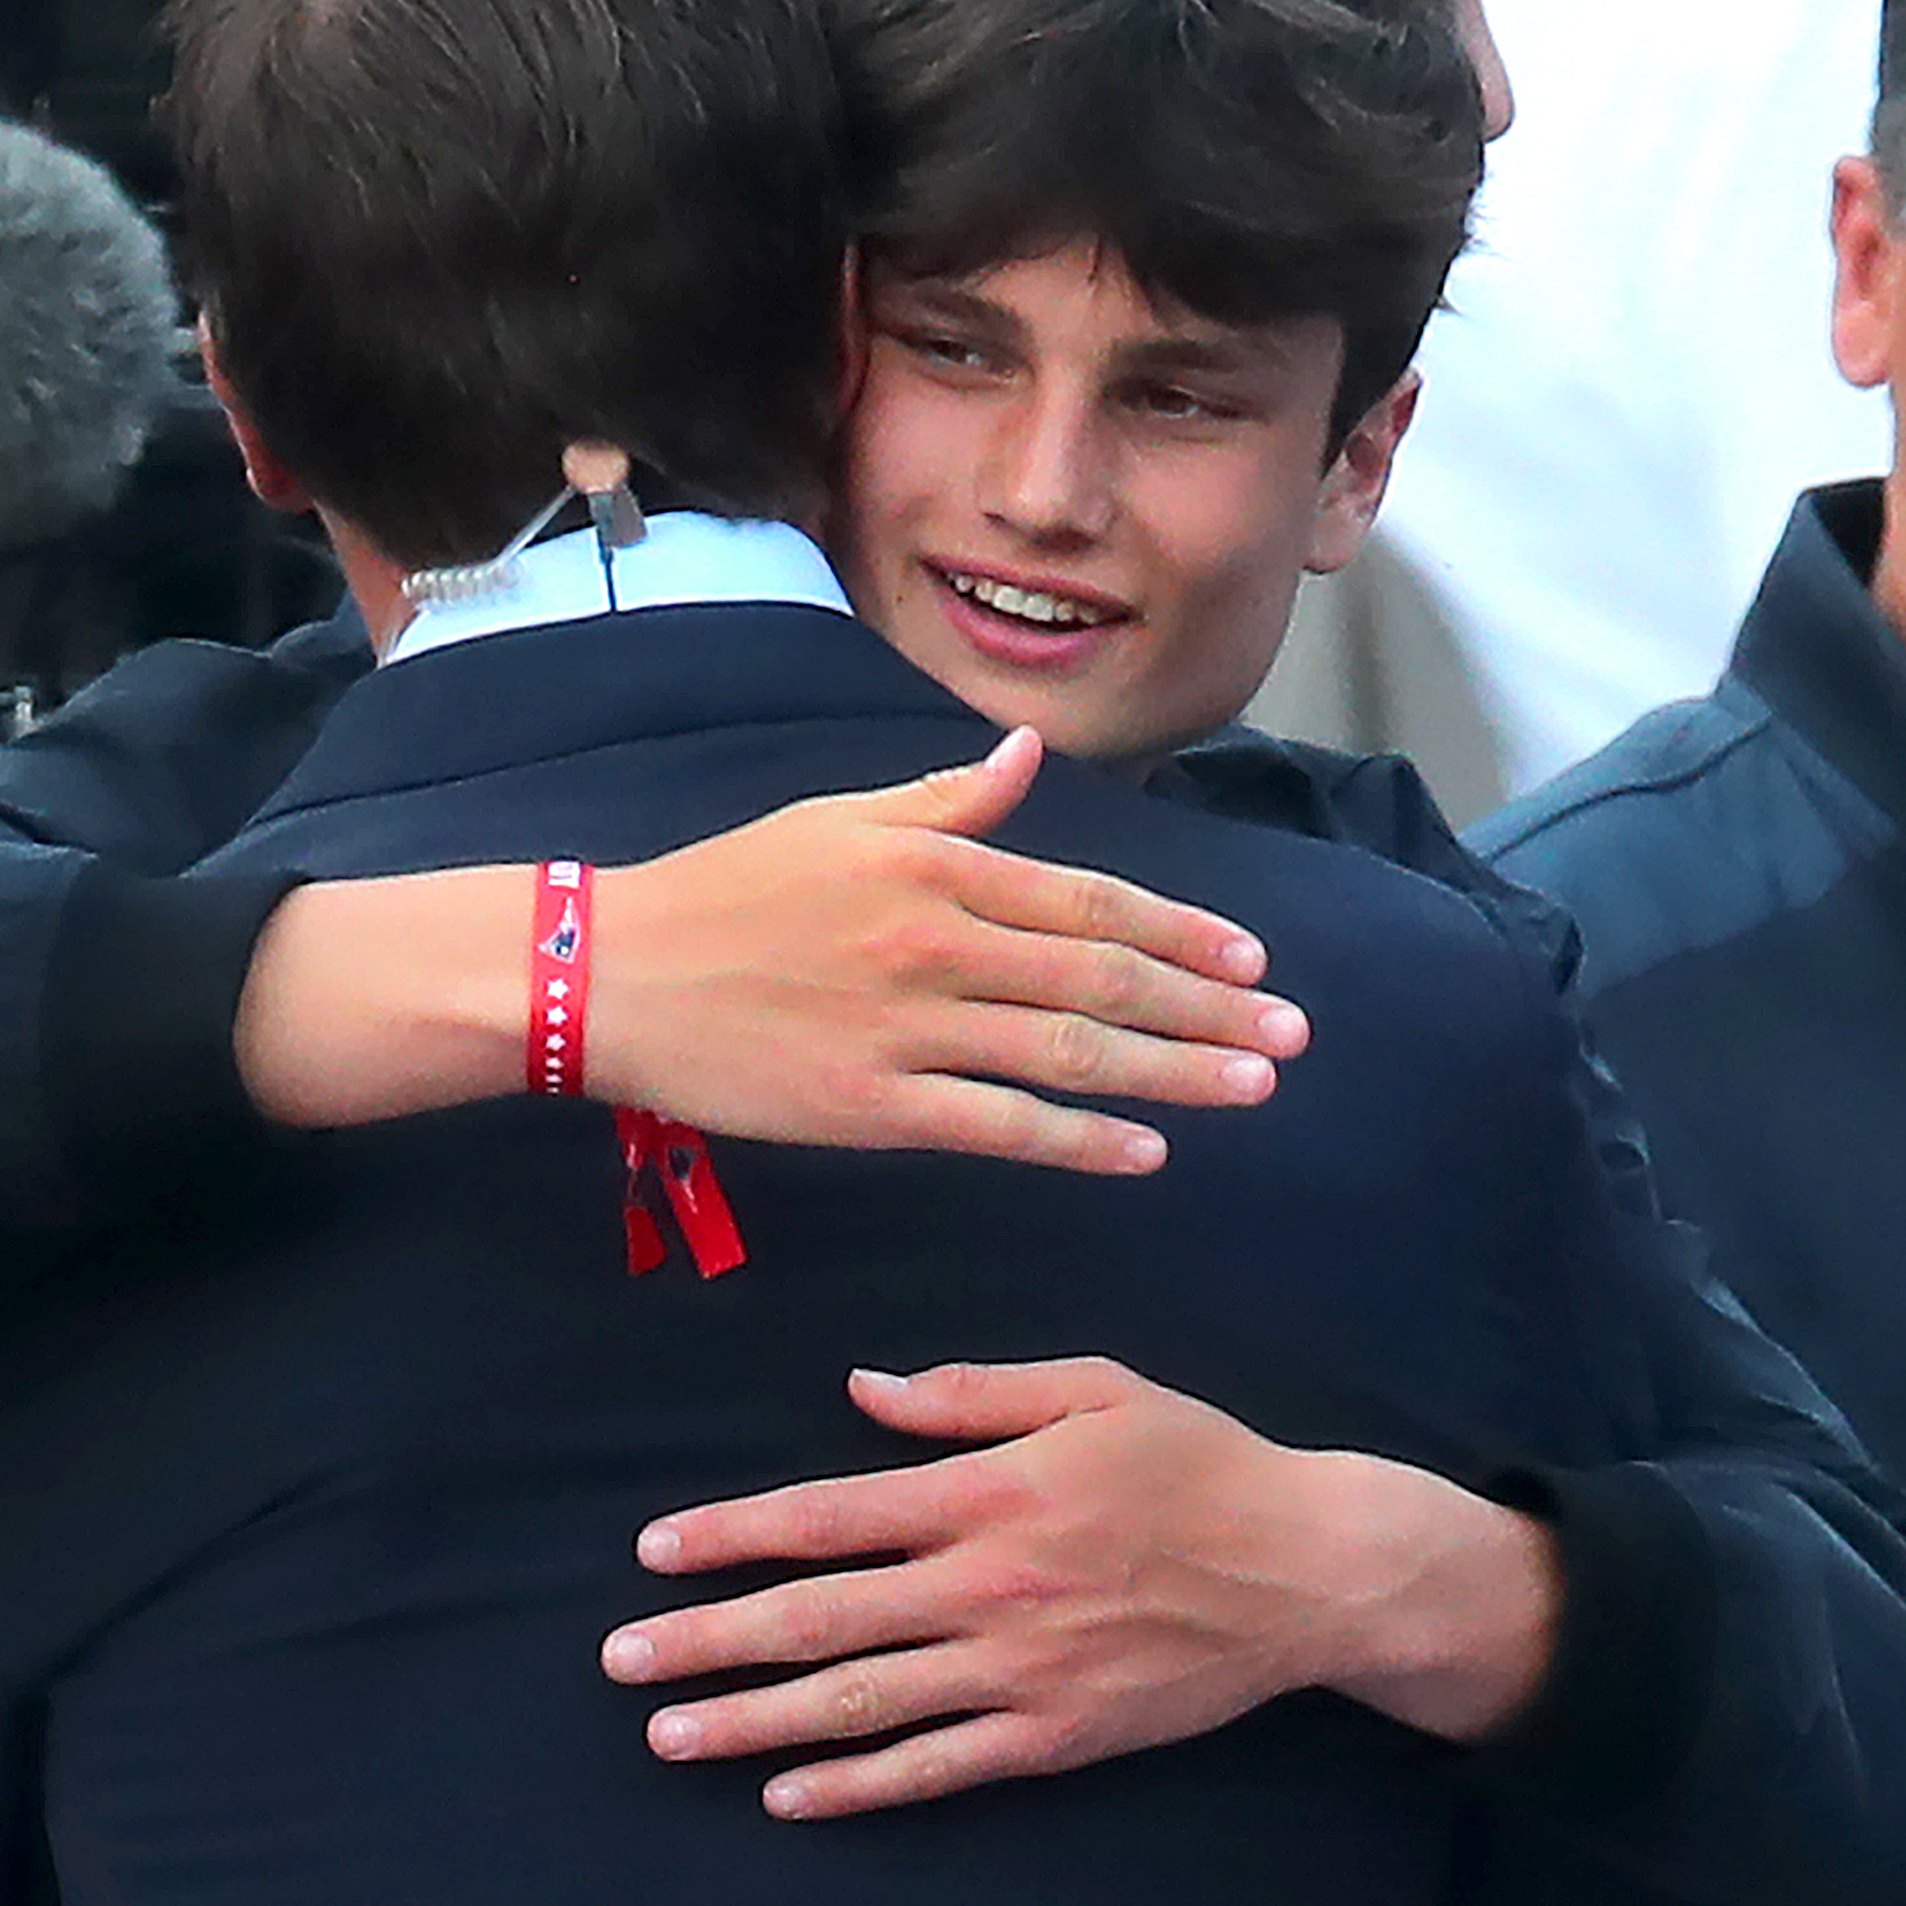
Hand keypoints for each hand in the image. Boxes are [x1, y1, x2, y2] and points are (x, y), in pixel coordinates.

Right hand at [585, 729, 1309, 1174]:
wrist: (614, 970)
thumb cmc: (724, 888)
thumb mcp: (836, 818)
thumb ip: (943, 800)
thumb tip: (1023, 752)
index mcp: (933, 863)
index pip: (1089, 901)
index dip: (1181, 934)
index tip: (1251, 960)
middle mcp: (938, 939)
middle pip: (1103, 979)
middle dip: (1210, 1008)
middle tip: (1291, 1035)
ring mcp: (908, 1026)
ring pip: (1071, 1053)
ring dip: (1175, 1073)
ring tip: (1253, 1087)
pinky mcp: (873, 1105)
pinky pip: (1001, 1126)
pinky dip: (1082, 1140)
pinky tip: (1144, 1152)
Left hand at [600, 1358, 1555, 1818]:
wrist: (1309, 1567)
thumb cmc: (1197, 1460)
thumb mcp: (1090, 1387)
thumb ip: (967, 1392)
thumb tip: (860, 1390)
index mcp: (987, 1492)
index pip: (828, 1515)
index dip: (732, 1534)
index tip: (652, 1551)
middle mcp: (986, 1585)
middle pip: (820, 1618)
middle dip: (709, 1639)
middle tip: (622, 1661)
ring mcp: (1020, 1670)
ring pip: (861, 1703)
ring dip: (755, 1721)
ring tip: (670, 1734)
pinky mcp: (1056, 1735)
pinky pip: (938, 1768)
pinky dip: (858, 1787)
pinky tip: (787, 1796)